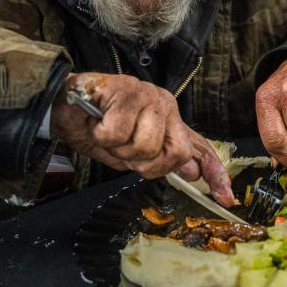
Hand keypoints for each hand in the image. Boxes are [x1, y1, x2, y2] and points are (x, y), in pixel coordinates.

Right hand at [49, 73, 234, 205]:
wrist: (60, 105)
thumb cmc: (95, 127)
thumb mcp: (130, 152)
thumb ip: (159, 160)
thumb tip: (192, 171)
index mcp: (170, 120)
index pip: (200, 148)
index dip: (215, 174)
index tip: (226, 197)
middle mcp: (164, 105)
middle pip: (175, 153)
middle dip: (145, 164)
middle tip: (124, 152)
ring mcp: (147, 95)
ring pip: (145, 145)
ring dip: (119, 149)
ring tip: (107, 134)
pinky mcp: (125, 89)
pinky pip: (118, 132)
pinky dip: (101, 135)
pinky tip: (97, 123)